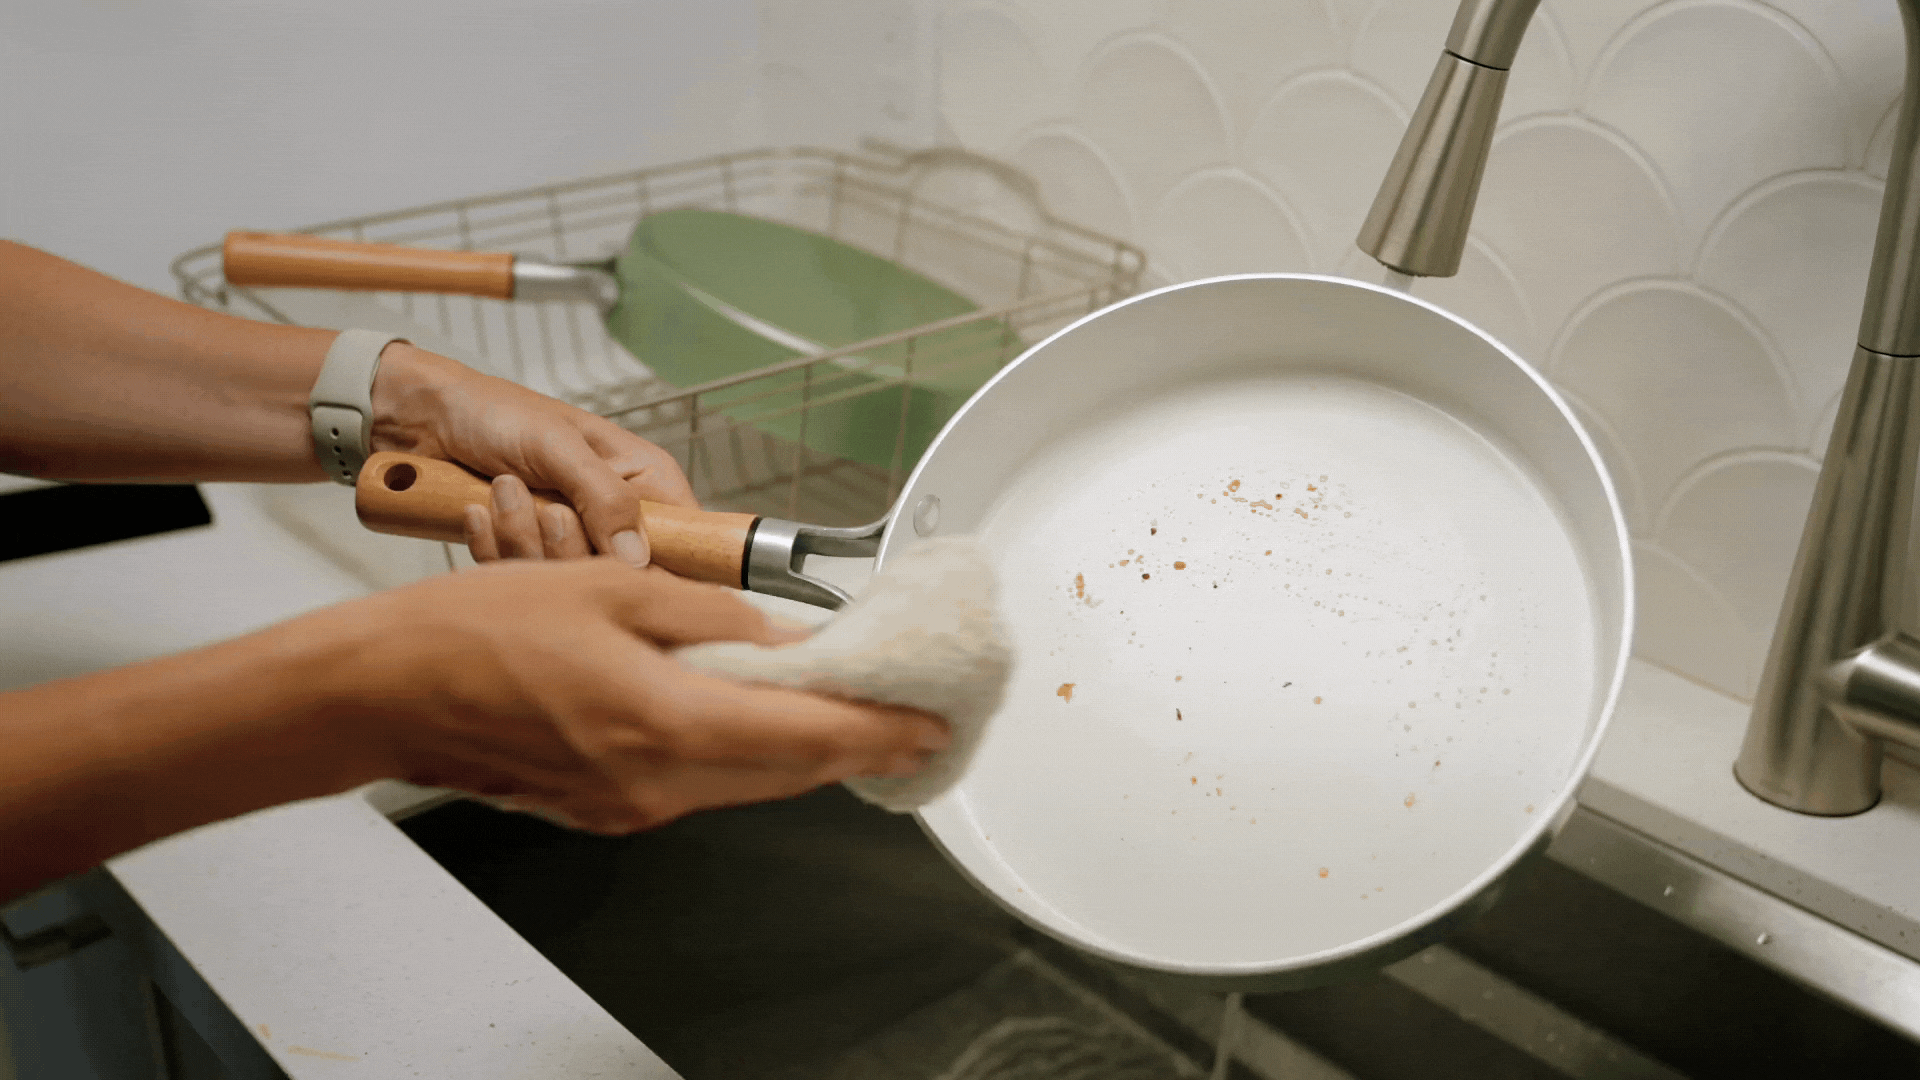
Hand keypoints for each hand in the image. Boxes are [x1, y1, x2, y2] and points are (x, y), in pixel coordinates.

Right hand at [343, 557, 948, 831]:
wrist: (383, 693)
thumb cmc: (474, 634)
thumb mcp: (607, 590)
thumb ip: (708, 615)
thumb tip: (777, 633)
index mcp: (666, 722)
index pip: (808, 737)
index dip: (880, 732)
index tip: (930, 724)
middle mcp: (657, 780)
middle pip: (789, 771)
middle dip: (856, 746)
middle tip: (905, 717)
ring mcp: (630, 804)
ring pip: (748, 781)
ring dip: (802, 750)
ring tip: (845, 709)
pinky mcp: (606, 807)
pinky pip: (701, 784)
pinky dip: (742, 753)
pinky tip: (752, 714)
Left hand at [369, 344, 696, 564]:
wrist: (428, 416)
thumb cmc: (499, 412)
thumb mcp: (557, 446)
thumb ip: (604, 499)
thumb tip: (639, 559)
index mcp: (648, 481)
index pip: (689, 544)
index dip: (668, 570)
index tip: (626, 572)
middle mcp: (618, 514)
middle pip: (623, 575)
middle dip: (570, 548)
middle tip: (544, 506)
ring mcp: (575, 537)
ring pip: (569, 581)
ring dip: (523, 539)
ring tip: (503, 490)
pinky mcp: (532, 555)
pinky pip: (523, 578)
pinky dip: (494, 547)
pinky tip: (480, 508)